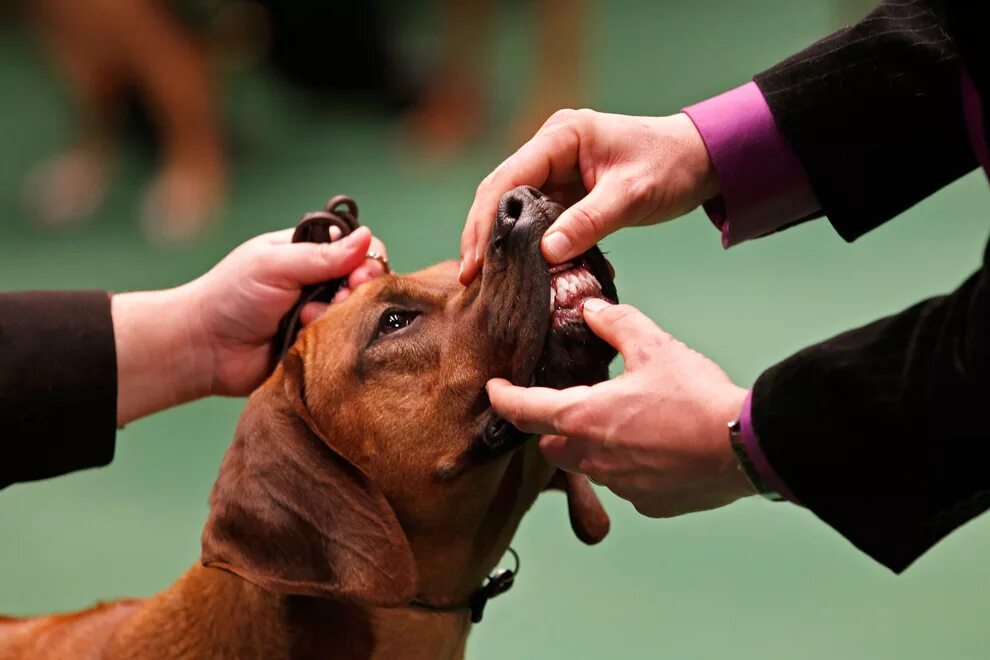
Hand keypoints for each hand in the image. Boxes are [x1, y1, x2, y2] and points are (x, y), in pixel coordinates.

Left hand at [113, 226, 387, 424]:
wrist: (203, 349)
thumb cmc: (231, 297)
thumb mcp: (276, 265)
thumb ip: (322, 254)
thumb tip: (367, 237)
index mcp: (309, 255)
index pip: (357, 251)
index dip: (367, 261)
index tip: (359, 275)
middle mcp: (320, 285)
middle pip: (365, 285)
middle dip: (356, 292)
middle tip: (339, 300)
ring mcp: (321, 318)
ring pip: (356, 316)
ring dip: (337, 318)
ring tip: (306, 321)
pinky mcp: (319, 349)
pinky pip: (343, 346)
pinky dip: (332, 343)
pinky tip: (306, 340)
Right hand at [460, 110, 717, 283]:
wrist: (703, 159)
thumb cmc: (671, 165)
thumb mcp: (631, 195)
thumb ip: (589, 222)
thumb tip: (546, 253)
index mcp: (561, 135)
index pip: (507, 177)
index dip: (485, 220)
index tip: (475, 261)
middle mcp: (551, 147)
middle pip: (500, 192)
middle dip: (483, 234)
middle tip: (471, 277)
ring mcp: (557, 168)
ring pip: (514, 207)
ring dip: (502, 241)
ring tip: (486, 280)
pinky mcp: (567, 189)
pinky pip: (537, 217)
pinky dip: (528, 243)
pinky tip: (518, 270)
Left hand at [487, 299, 753, 517]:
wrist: (745, 446)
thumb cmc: (697, 398)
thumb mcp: (655, 347)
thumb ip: (617, 325)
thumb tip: (592, 311)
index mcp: (585, 417)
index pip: (524, 410)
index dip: (504, 399)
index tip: (495, 390)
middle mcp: (594, 458)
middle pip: (553, 445)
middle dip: (554, 428)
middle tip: (572, 407)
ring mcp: (621, 486)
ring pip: (591, 466)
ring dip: (595, 448)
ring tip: (626, 425)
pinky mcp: (648, 504)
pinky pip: (626, 485)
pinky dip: (631, 468)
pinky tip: (656, 450)